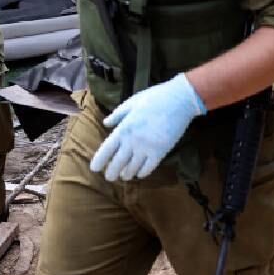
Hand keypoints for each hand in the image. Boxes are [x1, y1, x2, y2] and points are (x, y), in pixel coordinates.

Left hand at [90, 73, 206, 181]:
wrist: (179, 100)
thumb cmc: (154, 98)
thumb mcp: (132, 102)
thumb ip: (118, 115)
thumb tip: (106, 123)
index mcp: (123, 129)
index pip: (106, 151)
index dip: (99, 162)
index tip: (95, 169)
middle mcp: (132, 142)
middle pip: (117, 164)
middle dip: (111, 173)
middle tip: (110, 176)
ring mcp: (147, 149)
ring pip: (132, 169)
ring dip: (126, 174)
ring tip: (124, 175)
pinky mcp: (160, 152)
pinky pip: (148, 169)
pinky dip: (142, 173)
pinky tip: (139, 173)